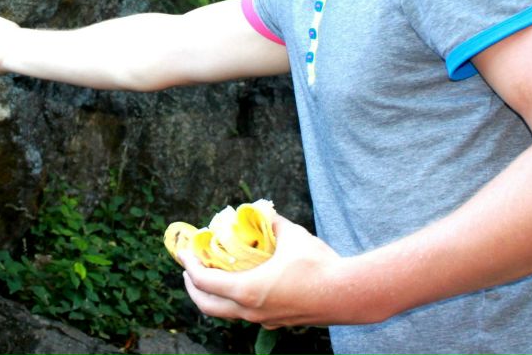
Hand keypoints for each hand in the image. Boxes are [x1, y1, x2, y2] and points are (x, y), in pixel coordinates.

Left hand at [182, 212, 350, 328]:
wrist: (348, 295)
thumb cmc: (318, 265)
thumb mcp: (292, 235)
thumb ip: (272, 221)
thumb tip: (262, 210)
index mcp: (247, 291)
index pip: (205, 283)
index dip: (189, 267)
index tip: (183, 253)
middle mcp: (251, 311)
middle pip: (208, 306)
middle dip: (193, 287)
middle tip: (190, 269)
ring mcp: (264, 319)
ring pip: (227, 313)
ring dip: (214, 296)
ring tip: (213, 276)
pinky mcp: (278, 321)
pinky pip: (246, 314)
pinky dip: (234, 301)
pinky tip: (243, 285)